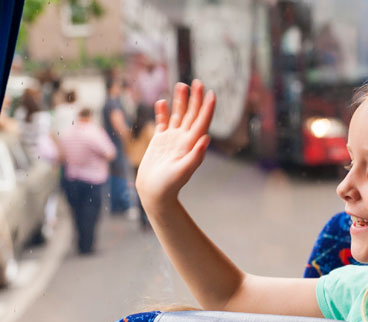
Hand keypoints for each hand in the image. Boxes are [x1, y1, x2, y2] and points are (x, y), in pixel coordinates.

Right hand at [136, 80, 215, 211]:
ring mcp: (171, 139)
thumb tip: (206, 138)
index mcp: (192, 144)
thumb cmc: (170, 185)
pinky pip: (162, 123)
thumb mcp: (184, 171)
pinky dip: (162, 112)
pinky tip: (162, 102)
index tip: (212, 93)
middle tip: (198, 82)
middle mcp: (184, 139)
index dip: (207, 107)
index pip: (202, 122)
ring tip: (182, 85)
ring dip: (180, 101)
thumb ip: (196, 155)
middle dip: (195, 99)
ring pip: (178, 115)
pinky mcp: (159, 141)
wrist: (155, 193)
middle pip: (192, 114)